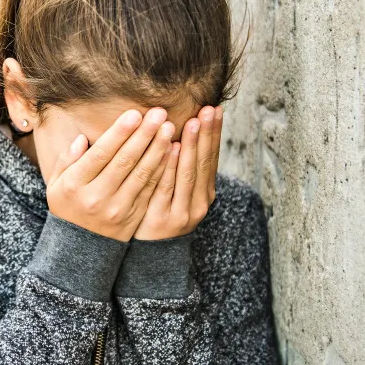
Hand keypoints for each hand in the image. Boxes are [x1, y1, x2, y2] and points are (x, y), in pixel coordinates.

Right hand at [47, 108, 175, 241]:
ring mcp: (117, 208)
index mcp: (75, 185)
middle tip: (159, 114)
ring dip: (157, 149)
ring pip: (141, 174)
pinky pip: (150, 189)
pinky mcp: (133, 216)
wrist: (80, 248)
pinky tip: (171, 152)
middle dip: (143, 135)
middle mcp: (97, 197)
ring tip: (168, 128)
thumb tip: (82, 139)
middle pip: (124, 161)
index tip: (135, 113)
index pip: (100, 154)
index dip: (119, 133)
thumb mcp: (57, 184)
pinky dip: (162, 169)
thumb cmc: (68, 206)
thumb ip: (67, 160)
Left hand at [134, 105, 222, 239]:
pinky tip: (172, 149)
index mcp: (204, 192)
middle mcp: (199, 202)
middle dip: (206, 134)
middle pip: (203, 163)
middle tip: (208, 110)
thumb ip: (179, 167)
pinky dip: (171, 167)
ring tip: (193, 122)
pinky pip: (167, 187)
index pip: (211, 158)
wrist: (149, 255)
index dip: (214, 133)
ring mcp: (183, 212)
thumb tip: (180, 131)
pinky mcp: (164, 219)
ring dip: (192, 146)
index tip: (215, 109)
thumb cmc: (159, 214)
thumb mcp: (175, 192)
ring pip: (188, 173)